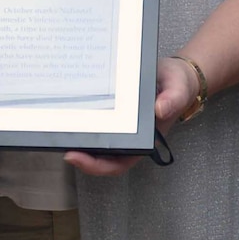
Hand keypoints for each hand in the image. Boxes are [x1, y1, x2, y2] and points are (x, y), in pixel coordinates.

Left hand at [63, 57, 198, 176]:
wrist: (177, 74)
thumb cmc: (178, 85)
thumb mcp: (178, 89)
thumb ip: (173, 99)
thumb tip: (160, 109)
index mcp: (145, 140)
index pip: (118, 162)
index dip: (96, 165)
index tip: (76, 157)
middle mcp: (131, 137)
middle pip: (101, 157)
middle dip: (81, 157)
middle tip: (61, 146)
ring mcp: (122, 127)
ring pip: (97, 143)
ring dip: (80, 141)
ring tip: (59, 131)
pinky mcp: (116, 113)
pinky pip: (98, 124)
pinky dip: (85, 123)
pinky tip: (71, 113)